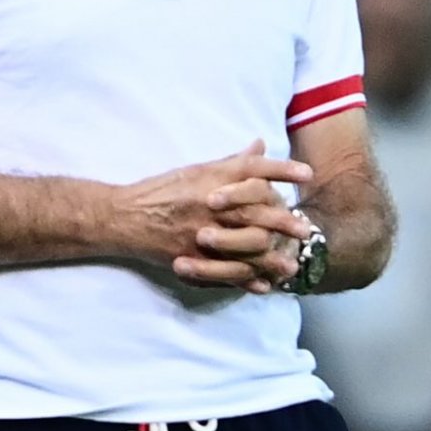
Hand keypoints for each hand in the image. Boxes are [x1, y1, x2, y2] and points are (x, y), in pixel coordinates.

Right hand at [115, 140, 311, 291]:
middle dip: (283, 221)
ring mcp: (200, 232)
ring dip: (270, 257)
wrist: (123, 216)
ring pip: (243, 246)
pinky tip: (264, 285)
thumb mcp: (196, 169)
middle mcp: (208, 203)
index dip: (281, 169)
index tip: (307, 173)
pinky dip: (246, 280)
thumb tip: (259, 145)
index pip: (252, 168)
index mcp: (210, 177)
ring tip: (291, 265)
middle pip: (254, 210)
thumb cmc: (161, 190)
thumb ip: (231, 162)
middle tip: (305, 229)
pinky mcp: (192, 257)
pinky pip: (224, 272)